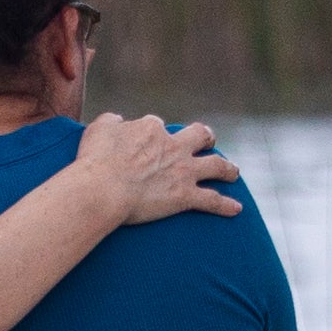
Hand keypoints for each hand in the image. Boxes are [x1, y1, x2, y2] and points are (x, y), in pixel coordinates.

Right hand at [74, 110, 242, 224]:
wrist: (103, 189)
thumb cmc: (95, 160)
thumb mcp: (98, 129)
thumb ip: (112, 121)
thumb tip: (119, 121)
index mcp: (151, 129)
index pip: (157, 126)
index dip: (153, 134)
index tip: (146, 144)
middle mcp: (173, 146)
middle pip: (199, 136)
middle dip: (205, 138)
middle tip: (206, 142)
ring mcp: (182, 171)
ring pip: (215, 165)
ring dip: (227, 168)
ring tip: (233, 172)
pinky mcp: (184, 196)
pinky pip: (211, 201)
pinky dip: (225, 205)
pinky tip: (237, 209)